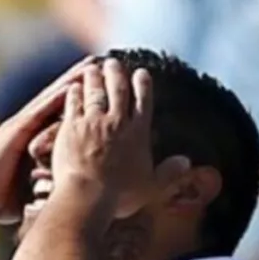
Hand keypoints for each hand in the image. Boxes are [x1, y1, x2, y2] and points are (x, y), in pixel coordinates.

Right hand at [0, 57, 92, 225]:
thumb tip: (68, 194)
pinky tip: (71, 86)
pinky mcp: (13, 133)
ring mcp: (17, 129)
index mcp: (29, 141)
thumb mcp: (32, 190)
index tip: (97, 89)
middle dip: (76, 83)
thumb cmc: (0, 204)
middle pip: (55, 101)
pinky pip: (38, 112)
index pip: (56, 115)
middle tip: (99, 65)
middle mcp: (23, 130)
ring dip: (69, 82)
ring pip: (48, 100)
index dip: (76, 100)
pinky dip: (55, 98)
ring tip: (89, 67)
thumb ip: (47, 184)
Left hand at [51, 59, 154, 216]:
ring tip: (94, 68)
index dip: (143, 85)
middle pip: (118, 90)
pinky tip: (74, 87)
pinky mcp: (71, 128)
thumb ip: (169, 173)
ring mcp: (92, 123)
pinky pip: (74, 104)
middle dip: (117, 73)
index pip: (143, 101)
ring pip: (95, 92)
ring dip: (95, 78)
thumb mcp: (151, 187)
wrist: (87, 197)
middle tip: (114, 62)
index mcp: (138, 133)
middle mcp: (116, 122)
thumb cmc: (119, 197)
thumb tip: (187, 162)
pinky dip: (75, 93)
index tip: (141, 73)